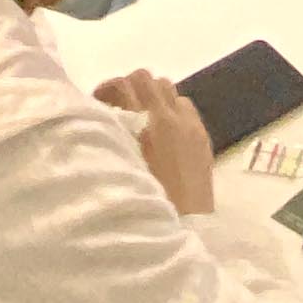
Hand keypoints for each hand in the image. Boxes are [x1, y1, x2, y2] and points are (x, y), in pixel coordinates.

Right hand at [96, 70, 216, 216]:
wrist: (188, 223)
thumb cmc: (148, 198)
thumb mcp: (123, 163)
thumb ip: (115, 133)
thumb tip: (102, 115)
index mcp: (150, 123)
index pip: (127, 83)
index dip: (109, 87)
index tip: (99, 103)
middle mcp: (174, 117)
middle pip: (149, 79)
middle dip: (131, 88)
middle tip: (118, 109)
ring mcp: (192, 125)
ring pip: (170, 90)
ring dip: (153, 98)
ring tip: (141, 120)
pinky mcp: (204, 137)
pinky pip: (185, 108)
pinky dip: (172, 111)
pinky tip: (163, 134)